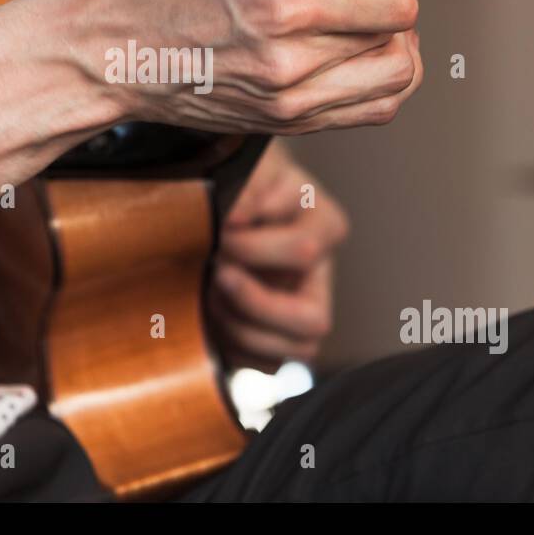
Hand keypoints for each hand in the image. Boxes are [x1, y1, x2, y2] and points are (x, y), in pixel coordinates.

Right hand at [0, 0, 418, 247]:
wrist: (110, 47)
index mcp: (284, 4)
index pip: (395, 7)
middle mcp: (291, 62)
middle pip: (398, 46)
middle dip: (388, 15)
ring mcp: (288, 102)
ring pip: (393, 86)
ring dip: (390, 54)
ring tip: (364, 31)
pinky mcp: (282, 125)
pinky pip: (367, 113)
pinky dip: (374, 86)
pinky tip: (351, 60)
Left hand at [208, 142, 348, 371]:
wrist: (217, 193)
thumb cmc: (237, 177)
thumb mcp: (248, 167)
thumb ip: (248, 188)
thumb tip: (235, 219)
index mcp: (325, 223)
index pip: (305, 251)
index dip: (254, 246)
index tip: (219, 228)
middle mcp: (322, 272)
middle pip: (313, 320)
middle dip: (255, 302)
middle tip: (215, 274)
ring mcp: (302, 307)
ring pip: (299, 351)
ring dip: (243, 329)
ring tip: (208, 295)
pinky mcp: (276, 334)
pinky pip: (267, 366)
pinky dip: (234, 348)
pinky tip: (209, 315)